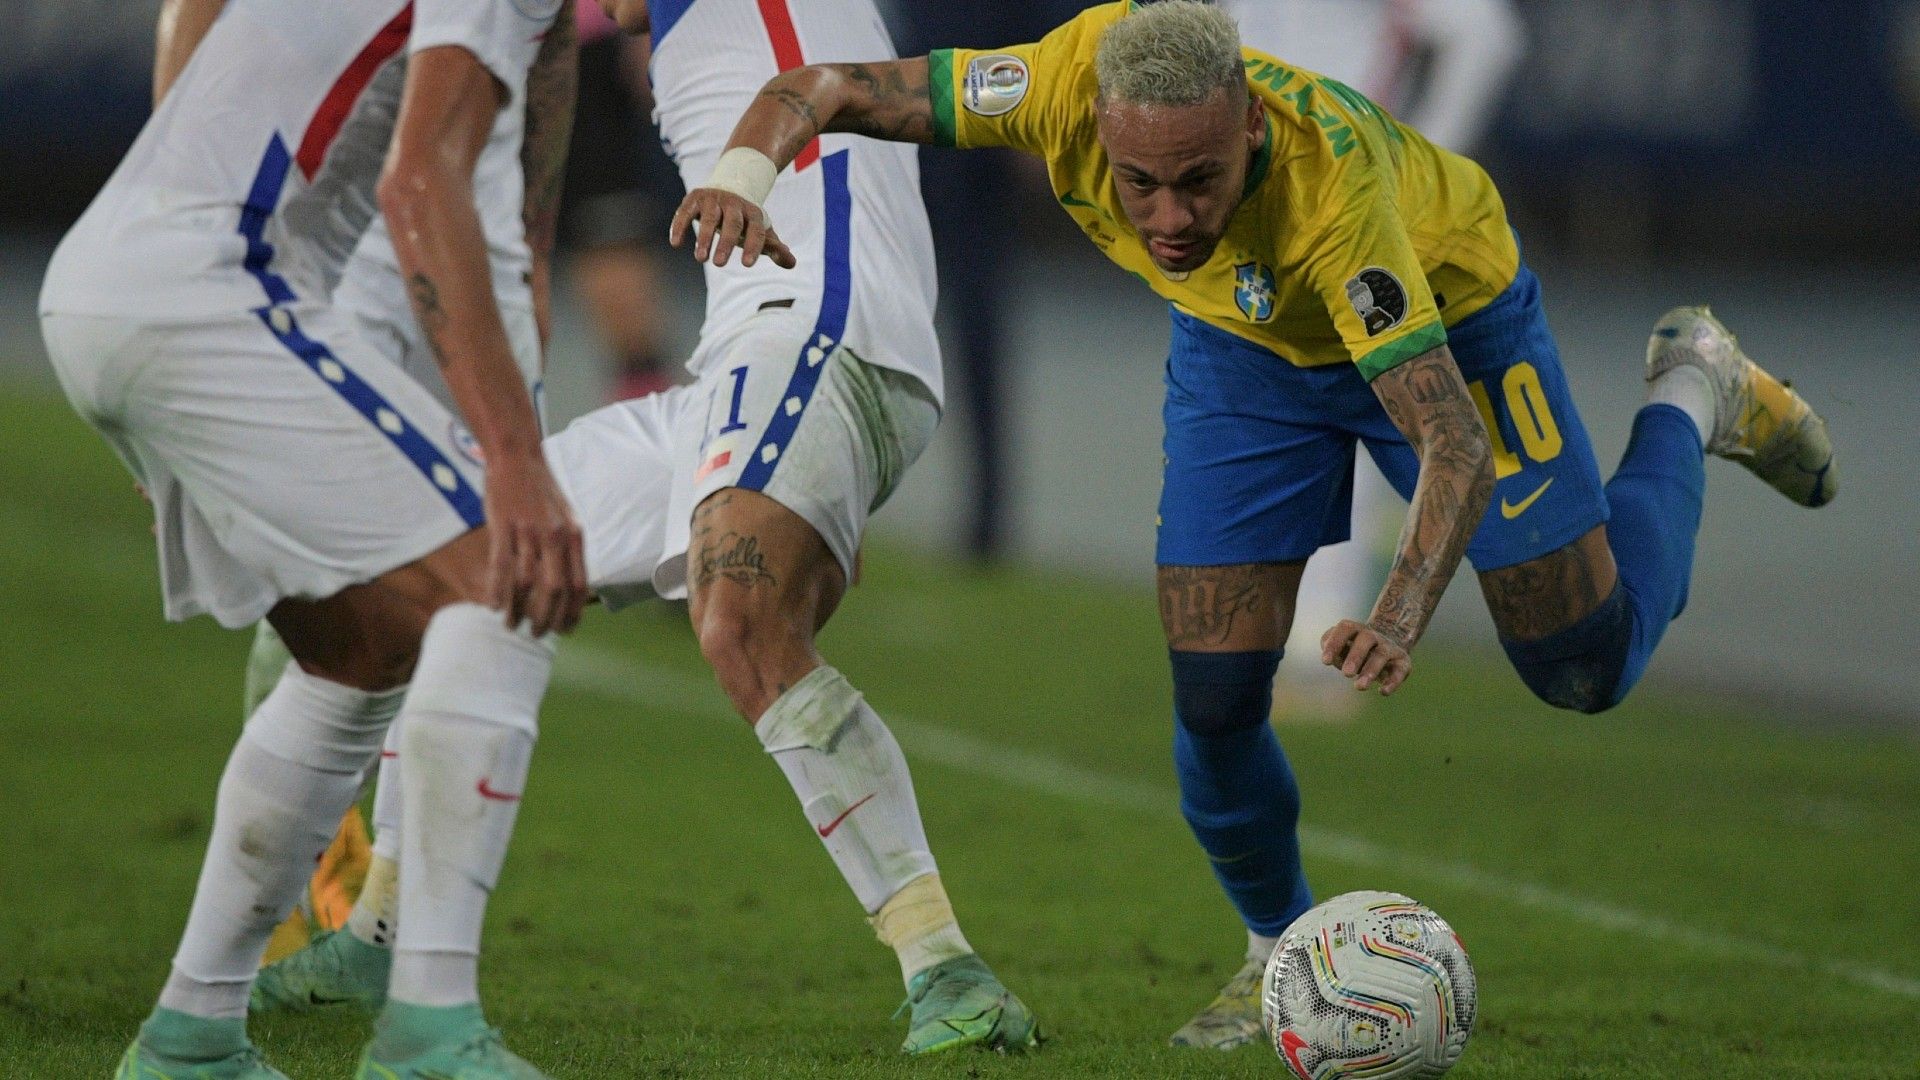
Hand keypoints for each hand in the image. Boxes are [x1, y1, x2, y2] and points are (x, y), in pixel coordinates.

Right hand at [482, 452, 587, 635]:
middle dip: (547, 618)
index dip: (573, 612)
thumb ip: (569, 548)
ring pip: (527, 583)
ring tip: (511, 624)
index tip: (566, 630)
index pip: (580, 585)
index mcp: (574, 537)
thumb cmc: (540, 491)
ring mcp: (529, 531)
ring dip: (519, 609)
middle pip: (555, 590)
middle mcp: (556, 536)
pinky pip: (501, 566)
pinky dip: (497, 590)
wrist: (518, 457)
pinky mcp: (504, 526)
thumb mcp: (566, 518)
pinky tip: (492, 605)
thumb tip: (571, 582)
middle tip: (537, 634)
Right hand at [669, 187, 796, 268]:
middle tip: (719, 264)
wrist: (729, 186)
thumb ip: (774, 248)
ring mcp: (713, 199)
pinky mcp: (695, 198)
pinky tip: (676, 244)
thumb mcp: (761, 231)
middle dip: (726, 243)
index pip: (757, 231)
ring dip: (704, 238)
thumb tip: (791, 263)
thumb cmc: (746, 219)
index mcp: (753, 213)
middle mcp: (734, 204)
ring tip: (700, 259)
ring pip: (710, 218)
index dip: (753, 246)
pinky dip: (680, 226)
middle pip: (733, 223)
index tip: (747, 264)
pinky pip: (686, 212)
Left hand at [1321, 620, 1412, 694]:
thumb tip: (1331, 658)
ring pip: (1382, 655)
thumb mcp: (1340, 647)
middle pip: (1366, 639)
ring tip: (1359, 686)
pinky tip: (1383, 691)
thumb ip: (1331, 648)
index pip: (1345, 629)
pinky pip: (1400, 670)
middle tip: (1346, 674)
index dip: (1335, 643)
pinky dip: (1393, 681)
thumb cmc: (1354, 650)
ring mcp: (1389, 648)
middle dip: (1356, 655)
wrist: (1387, 648)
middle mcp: (1373, 636)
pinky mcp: (1403, 662)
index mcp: (1355, 630)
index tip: (1325, 661)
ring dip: (1371, 670)